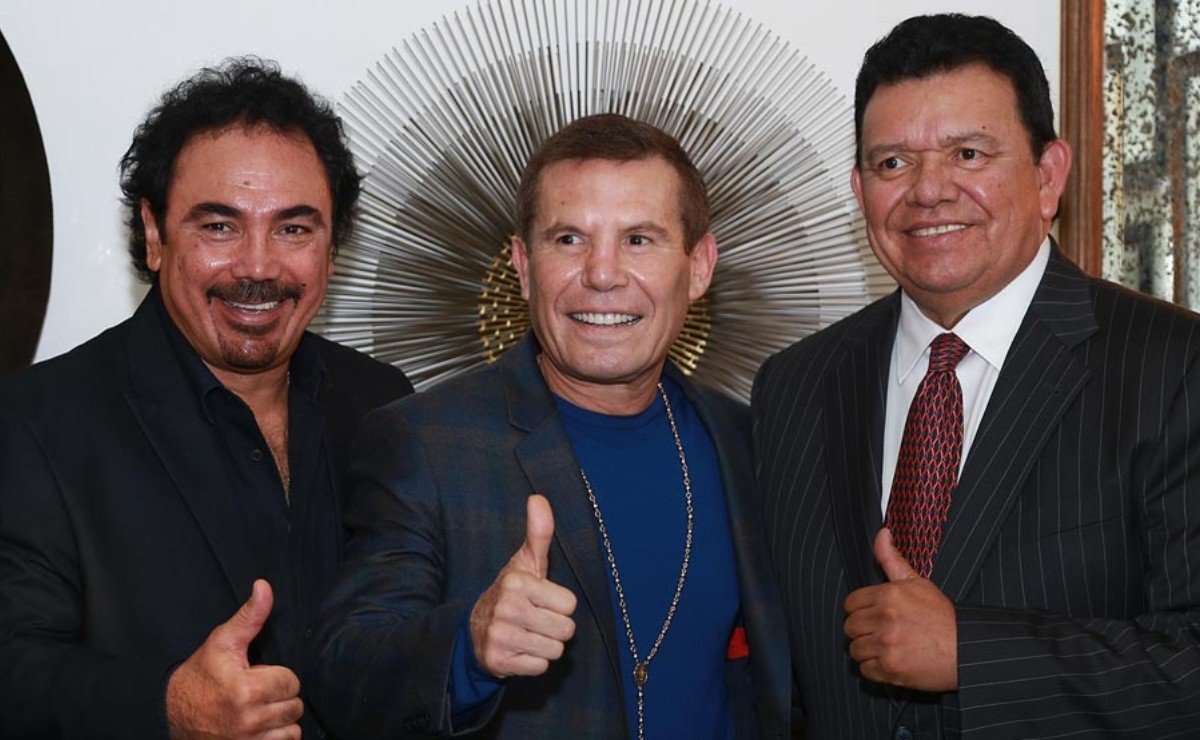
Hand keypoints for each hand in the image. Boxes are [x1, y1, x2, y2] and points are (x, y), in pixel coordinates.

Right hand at [166, 579, 302, 738]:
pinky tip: (260, 727)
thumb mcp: (223, 642)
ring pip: (292, 729)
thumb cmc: (200, 676)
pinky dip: (276, 738)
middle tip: (258, 693)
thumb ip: (250, 616)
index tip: (259, 676)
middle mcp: (249, 719)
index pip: (291, 681)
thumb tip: (264, 586)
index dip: (277, 676)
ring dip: (280, 720)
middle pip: (294, 706)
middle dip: (280, 697)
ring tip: (260, 709)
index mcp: (247, 690)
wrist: (170, 713)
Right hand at [470, 494, 577, 677]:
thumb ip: (538, 533)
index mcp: (518, 581)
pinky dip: (533, 662)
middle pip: (566, 629)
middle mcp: (507, 607)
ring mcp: (501, 635)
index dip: (560, 604)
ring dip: (546, 646)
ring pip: (554, 650)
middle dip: (556, 628)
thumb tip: (538, 498)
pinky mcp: (498, 660)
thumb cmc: (511, 593)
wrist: (476, 629)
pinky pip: (540, 667)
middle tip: (536, 620)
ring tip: (529, 634)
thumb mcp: (525, 562)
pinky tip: (520, 649)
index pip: (569, 604)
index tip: (542, 601)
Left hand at [843, 528, 957, 691]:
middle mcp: (884, 619)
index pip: (850, 604)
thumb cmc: (942, 616)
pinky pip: (865, 670)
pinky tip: (891, 661)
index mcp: (888, 596)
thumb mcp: (918, 583)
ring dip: (867, 651)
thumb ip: (892, 559)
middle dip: (862, 630)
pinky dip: (875, 669)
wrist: (966, 650)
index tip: (873, 615)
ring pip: (855, 649)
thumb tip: (882, 533)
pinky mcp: (890, 669)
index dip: (861, 610)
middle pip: (849, 627)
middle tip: (881, 633)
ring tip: (887, 647)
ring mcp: (886, 645)